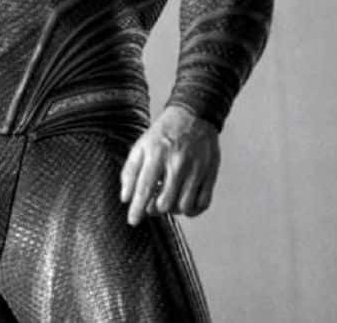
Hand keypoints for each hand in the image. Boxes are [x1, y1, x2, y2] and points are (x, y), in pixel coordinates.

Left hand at [119, 105, 219, 226]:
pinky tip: (184, 202)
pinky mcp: (210, 173)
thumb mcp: (141, 146)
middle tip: (152, 204)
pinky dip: (192, 210)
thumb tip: (126, 198)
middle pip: (165, 203)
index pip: (144, 188)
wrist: (193, 116)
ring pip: (183, 206)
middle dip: (155, 209)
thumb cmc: (163, 134)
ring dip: (173, 210)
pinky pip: (202, 204)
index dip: (137, 208)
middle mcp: (177, 163)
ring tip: (168, 200)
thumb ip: (130, 171)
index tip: (133, 221)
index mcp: (157, 154)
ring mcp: (196, 169)